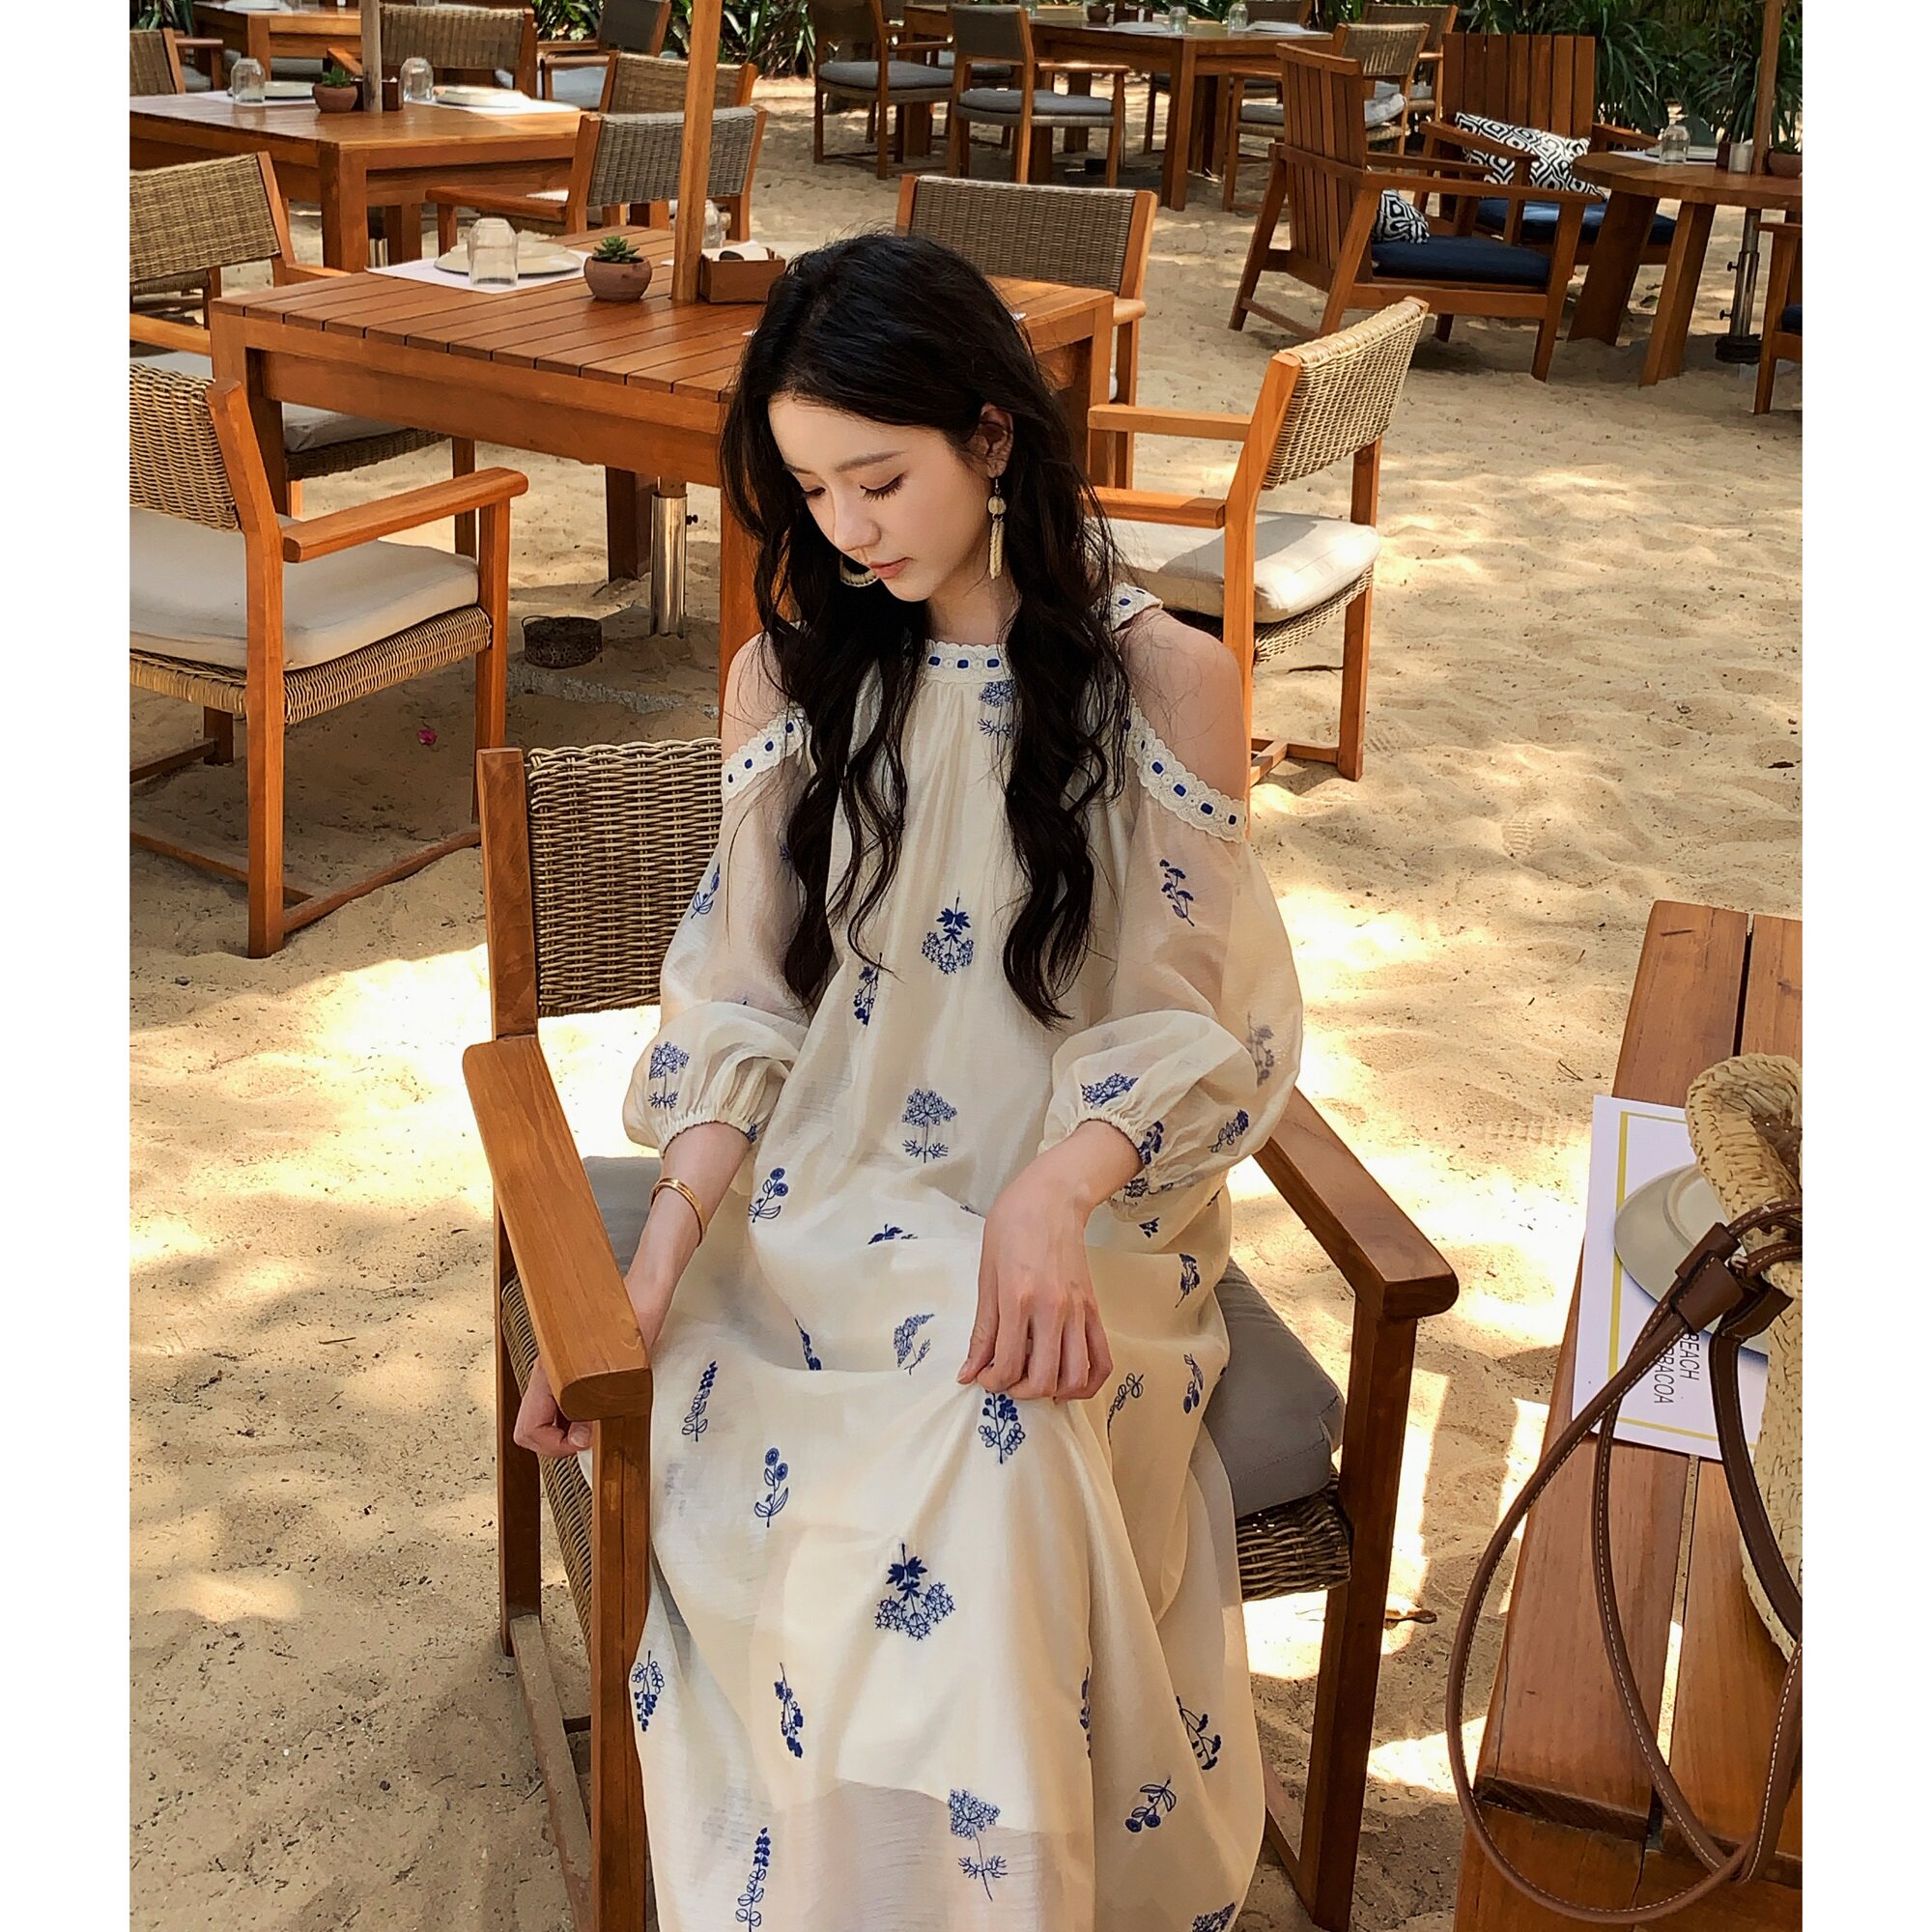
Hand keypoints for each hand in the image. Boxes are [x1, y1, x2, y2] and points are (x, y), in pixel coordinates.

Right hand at [512, 1271, 677, 1460]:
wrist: (644, 1291)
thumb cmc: (630, 1321)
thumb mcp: (617, 1376)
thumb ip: (594, 1412)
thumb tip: (582, 1440)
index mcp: (548, 1373)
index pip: (528, 1429)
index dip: (554, 1446)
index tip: (584, 1443)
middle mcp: (548, 1373)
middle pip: (533, 1426)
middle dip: (559, 1441)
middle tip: (590, 1438)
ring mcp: (559, 1369)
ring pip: (548, 1416)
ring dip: (569, 1429)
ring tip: (598, 1425)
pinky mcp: (575, 1367)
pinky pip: (564, 1402)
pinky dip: (578, 1415)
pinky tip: (603, 1410)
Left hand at [957, 1171, 1112, 1401]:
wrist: (1050, 1199)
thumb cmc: (1011, 1228)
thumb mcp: (986, 1277)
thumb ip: (982, 1331)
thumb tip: (969, 1372)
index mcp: (1018, 1298)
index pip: (1007, 1364)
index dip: (991, 1381)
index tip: (984, 1376)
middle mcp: (1053, 1309)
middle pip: (1043, 1379)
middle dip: (1020, 1391)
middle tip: (1007, 1380)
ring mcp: (1079, 1311)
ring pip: (1076, 1377)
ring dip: (1053, 1391)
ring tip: (1034, 1380)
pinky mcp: (1095, 1310)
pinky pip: (1103, 1360)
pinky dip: (1087, 1382)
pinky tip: (1066, 1382)